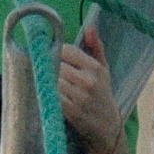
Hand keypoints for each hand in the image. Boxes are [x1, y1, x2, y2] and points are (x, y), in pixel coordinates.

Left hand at [55, 35, 119, 152]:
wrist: (107, 127)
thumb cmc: (102, 94)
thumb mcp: (104, 69)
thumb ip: (96, 47)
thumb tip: (90, 26)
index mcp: (96, 68)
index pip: (68, 51)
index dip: (57, 52)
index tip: (53, 55)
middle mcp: (88, 81)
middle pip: (57, 65)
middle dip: (50, 66)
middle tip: (46, 68)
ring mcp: (79, 97)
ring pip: (53, 80)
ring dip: (48, 80)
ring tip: (47, 81)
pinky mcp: (71, 112)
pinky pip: (53, 97)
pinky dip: (49, 94)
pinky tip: (50, 94)